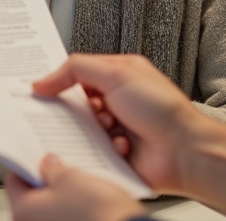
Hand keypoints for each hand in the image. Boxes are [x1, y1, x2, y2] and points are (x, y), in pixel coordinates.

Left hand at [4, 154, 144, 220]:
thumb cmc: (98, 213)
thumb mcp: (71, 178)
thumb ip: (53, 169)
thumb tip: (48, 165)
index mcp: (24, 212)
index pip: (13, 180)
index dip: (25, 162)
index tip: (36, 153)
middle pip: (33, 195)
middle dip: (47, 178)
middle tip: (60, 163)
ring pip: (52, 207)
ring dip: (63, 193)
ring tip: (79, 179)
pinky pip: (68, 217)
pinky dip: (74, 207)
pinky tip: (90, 197)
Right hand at [33, 54, 200, 194]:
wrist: (184, 150)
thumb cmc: (163, 108)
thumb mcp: (116, 74)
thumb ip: (75, 69)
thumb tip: (43, 80)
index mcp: (117, 76)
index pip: (77, 74)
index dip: (59, 81)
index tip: (41, 89)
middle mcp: (115, 101)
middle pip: (76, 104)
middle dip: (77, 109)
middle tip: (84, 109)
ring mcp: (114, 129)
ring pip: (81, 130)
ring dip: (94, 129)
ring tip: (111, 127)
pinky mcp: (113, 155)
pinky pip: (91, 152)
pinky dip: (104, 149)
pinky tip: (122, 146)